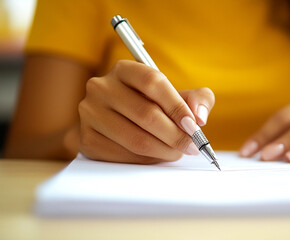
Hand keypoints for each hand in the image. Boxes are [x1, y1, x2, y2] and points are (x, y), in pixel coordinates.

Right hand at [78, 60, 214, 163]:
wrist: (116, 122)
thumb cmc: (152, 106)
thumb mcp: (176, 95)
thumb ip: (197, 99)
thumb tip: (200, 116)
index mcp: (124, 70)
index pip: (153, 82)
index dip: (177, 105)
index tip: (194, 125)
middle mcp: (101, 87)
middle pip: (146, 114)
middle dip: (176, 135)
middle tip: (192, 146)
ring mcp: (90, 113)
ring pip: (136, 139)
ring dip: (164, 151)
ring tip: (177, 152)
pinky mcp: (87, 139)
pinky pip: (124, 156)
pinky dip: (147, 161)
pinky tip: (156, 156)